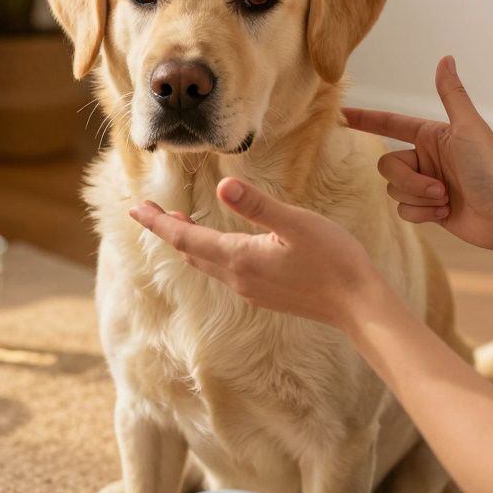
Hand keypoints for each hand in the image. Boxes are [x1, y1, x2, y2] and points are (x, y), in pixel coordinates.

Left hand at [128, 178, 385, 327]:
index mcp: (239, 257)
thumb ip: (257, 205)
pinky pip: (223, 271)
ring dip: (187, 241)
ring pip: (205, 262)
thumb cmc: (333, 260)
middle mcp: (237, 277)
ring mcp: (250, 289)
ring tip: (176, 221)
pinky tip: (217, 245)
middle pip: (189, 251)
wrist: (358, 305)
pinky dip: (208, 253)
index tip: (135, 208)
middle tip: (147, 211)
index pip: (185, 237)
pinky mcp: (264, 293)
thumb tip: (222, 187)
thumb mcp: (296, 223)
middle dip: (166, 229)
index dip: (158, 222)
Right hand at [343, 56, 492, 250]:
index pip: (390, 124)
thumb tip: (446, 57)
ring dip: (418, 198)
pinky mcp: (428, 209)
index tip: (341, 115)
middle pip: (387, 165)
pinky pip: (404, 211)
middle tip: (439, 188)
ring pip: (394, 190)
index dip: (366, 119)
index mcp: (433, 136)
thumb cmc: (492, 169)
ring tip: (446, 201)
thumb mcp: (468, 127)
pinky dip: (423, 214)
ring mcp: (427, 185)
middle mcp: (427, 158)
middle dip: (409, 180)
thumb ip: (451, 93)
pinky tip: (446, 214)